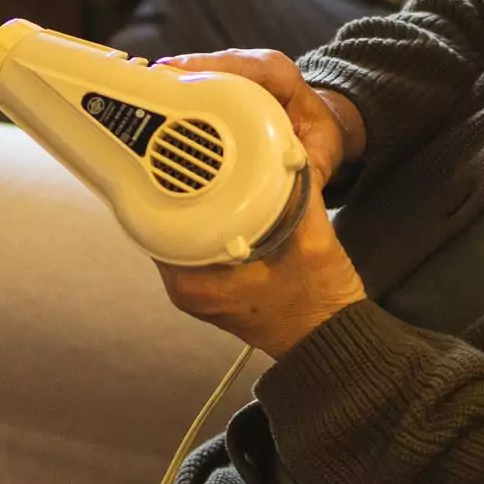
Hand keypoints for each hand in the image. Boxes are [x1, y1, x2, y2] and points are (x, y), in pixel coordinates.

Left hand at [152, 49, 367, 356]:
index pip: (154, 220)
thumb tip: (285, 148)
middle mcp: (185, 284)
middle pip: (165, 222)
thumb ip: (297, 193)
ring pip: (183, 230)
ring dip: (195, 202)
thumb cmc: (317, 302)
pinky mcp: (213, 284)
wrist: (329, 339)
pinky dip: (210, 218)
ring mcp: (197, 286)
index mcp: (193, 279)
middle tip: (187, 144)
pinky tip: (227, 193)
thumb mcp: (312, 241)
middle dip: (178, 186)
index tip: (166, 150)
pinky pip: (199, 240)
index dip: (159, 182)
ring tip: (207, 163)